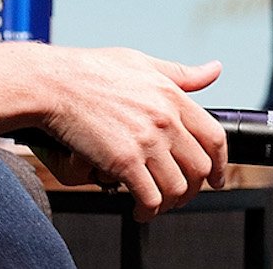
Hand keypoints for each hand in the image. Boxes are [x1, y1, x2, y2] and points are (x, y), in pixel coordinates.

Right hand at [39, 47, 227, 221]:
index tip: (216, 175)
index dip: (221, 164)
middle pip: (200, 168)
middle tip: (182, 192)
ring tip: (159, 203)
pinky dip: (149, 211)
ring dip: (172, 202)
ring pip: (178, 188)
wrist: (50, 83)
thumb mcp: (139, 61)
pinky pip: (150, 198)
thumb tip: (213, 70)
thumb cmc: (87, 70)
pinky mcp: (123, 161)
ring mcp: (145, 142)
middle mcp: (164, 120)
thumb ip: (180, 72)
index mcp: (171, 95)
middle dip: (194, 187)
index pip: (215, 138)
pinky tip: (140, 209)